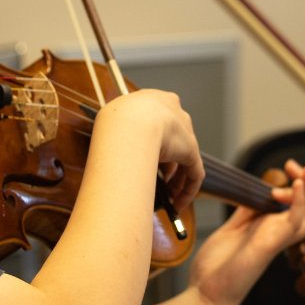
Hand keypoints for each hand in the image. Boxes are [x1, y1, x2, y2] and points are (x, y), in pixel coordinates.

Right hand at [97, 89, 203, 214]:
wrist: (132, 121)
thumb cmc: (117, 119)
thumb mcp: (115, 121)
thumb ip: (119, 133)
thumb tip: (110, 150)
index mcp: (156, 101)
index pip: (159, 124)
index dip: (152, 144)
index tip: (145, 159)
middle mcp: (174, 112)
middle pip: (173, 143)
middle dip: (166, 166)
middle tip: (158, 183)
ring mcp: (185, 131)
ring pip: (184, 160)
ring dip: (176, 182)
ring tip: (167, 199)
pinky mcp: (192, 150)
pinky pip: (193, 173)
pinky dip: (187, 190)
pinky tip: (178, 204)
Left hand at [188, 160, 304, 304]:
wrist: (204, 293)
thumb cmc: (217, 267)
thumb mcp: (232, 230)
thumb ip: (246, 213)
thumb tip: (254, 193)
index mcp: (271, 231)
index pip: (299, 207)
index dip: (298, 185)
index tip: (286, 168)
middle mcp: (278, 236)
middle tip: (296, 166)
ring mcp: (276, 241)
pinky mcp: (269, 246)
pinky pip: (293, 224)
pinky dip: (298, 203)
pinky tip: (296, 186)